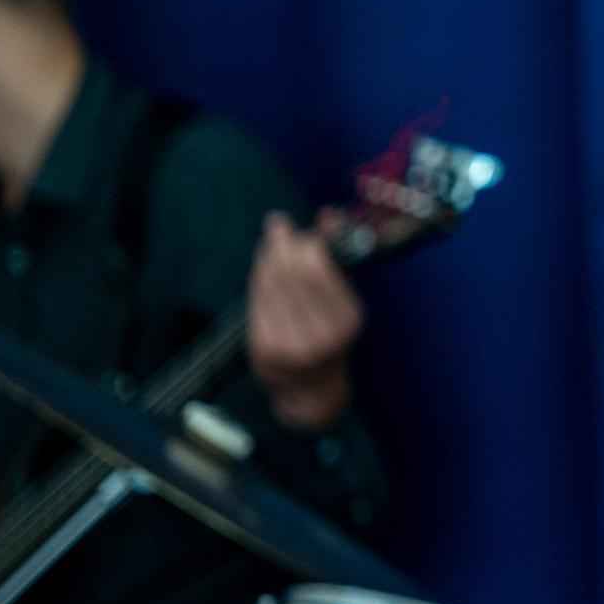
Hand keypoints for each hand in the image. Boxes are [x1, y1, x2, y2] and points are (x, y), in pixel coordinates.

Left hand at [248, 214, 361, 428]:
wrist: (312, 389)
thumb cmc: (331, 335)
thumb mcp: (343, 299)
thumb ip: (337, 256)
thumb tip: (330, 214)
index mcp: (347, 320)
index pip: (317, 269)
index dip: (304, 243)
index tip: (301, 231)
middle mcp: (320, 335)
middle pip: (291, 273)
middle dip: (282, 245)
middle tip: (279, 229)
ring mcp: (289, 344)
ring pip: (270, 285)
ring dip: (267, 258)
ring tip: (272, 245)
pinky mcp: (263, 350)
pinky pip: (256, 303)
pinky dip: (258, 280)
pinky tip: (263, 270)